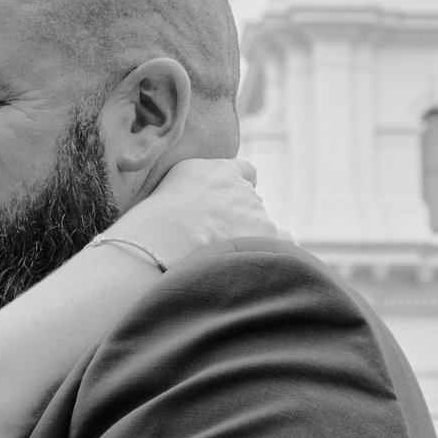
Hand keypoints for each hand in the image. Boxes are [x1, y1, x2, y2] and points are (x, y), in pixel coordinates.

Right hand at [108, 156, 287, 273]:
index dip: (239, 189)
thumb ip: (187, 187)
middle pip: (252, 204)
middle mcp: (244, 190)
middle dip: (240, 220)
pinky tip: (258, 266)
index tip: (227, 205)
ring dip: (253, 240)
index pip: (245, 173)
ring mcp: (258, 215)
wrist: (165, 242)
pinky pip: (284, 244)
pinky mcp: (267, 239)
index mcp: (221, 172)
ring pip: (265, 227)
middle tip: (216, 243)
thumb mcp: (164, 189)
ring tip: (229, 261)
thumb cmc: (152, 222)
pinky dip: (277, 253)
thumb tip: (189, 200)